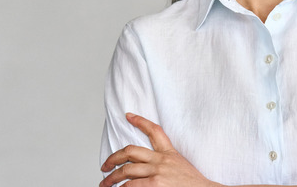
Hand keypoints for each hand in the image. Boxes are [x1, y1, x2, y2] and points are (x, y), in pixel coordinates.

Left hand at [100, 113, 219, 186]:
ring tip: (105, 183)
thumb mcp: (180, 166)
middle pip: (130, 151)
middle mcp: (162, 160)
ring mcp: (157, 172)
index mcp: (169, 153)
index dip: (140, 121)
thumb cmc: (192, 184)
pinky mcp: (155, 185)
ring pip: (125, 170)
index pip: (154, 131)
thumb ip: (164, 163)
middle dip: (113, 158)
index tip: (129, 115)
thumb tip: (144, 166)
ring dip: (111, 178)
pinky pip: (130, 185)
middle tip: (105, 165)